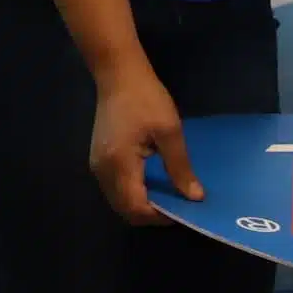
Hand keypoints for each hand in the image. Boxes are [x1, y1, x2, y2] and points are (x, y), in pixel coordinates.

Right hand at [89, 70, 193, 225]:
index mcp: (120, 164)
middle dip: (151, 215)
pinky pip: (115, 189)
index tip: (183, 212)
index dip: (159, 217)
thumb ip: (180, 167)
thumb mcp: (170, 131)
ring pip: (118, 202)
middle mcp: (103, 171)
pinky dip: (133, 194)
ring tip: (168, 198)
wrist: (118, 75)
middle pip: (125, 210)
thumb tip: (194, 197)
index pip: (137, 207)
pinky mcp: (99, 160)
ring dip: (141, 206)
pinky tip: (153, 185)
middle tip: (178, 207)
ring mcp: (98, 166)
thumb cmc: (146, 98)